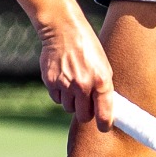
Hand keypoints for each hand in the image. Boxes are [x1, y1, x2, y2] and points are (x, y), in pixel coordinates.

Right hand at [37, 6, 114, 126]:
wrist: (63, 29)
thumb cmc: (87, 48)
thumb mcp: (103, 65)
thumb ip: (103, 88)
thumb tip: (103, 109)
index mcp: (101, 81)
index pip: (104, 114)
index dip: (104, 124)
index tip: (104, 127)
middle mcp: (83, 85)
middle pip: (83, 116)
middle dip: (85, 113)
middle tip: (86, 103)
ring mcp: (65, 84)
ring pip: (68, 108)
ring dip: (72, 102)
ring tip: (73, 85)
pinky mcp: (50, 81)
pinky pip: (56, 98)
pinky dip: (60, 93)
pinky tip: (63, 78)